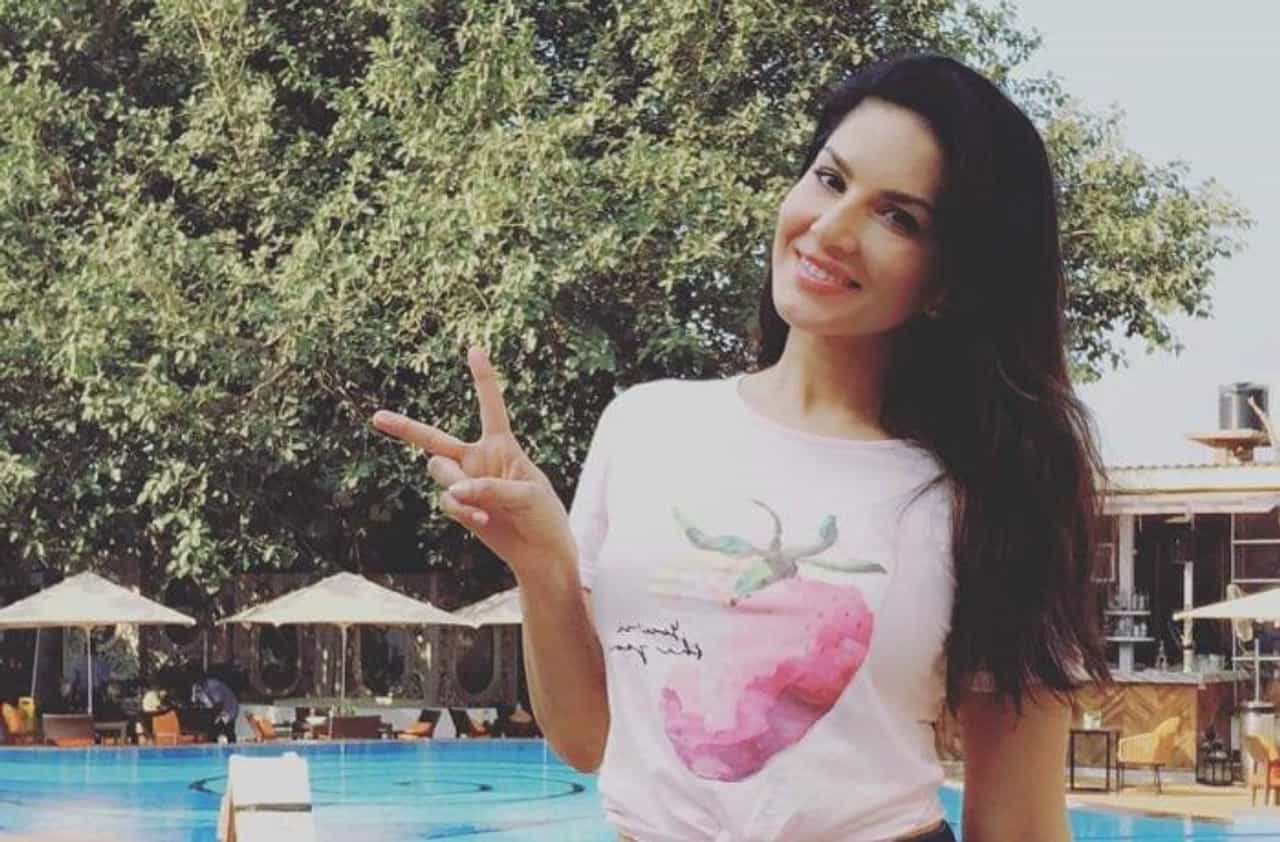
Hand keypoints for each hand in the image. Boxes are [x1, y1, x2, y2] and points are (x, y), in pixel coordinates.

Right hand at [372, 347, 576, 580]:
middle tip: (376, 417)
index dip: (483, 379)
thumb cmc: (544, 516)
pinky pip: (446, 501)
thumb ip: (491, 489)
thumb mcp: (528, 496)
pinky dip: (460, 509)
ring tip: (478, 506)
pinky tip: (480, 518)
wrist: (540, 553)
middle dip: (404, 427)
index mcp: (503, 445)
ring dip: (454, 486)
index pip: (491, 407)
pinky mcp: (460, 507)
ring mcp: (466, 483)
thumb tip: (455, 491)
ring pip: (439, 472)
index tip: (475, 349)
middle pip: (434, 439)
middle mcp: (478, 459)